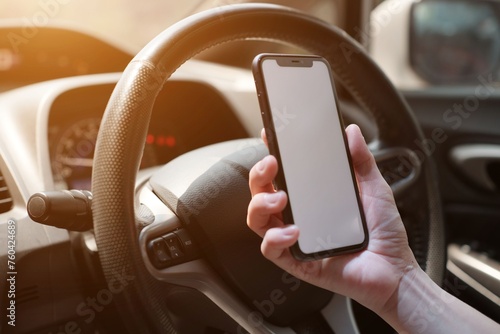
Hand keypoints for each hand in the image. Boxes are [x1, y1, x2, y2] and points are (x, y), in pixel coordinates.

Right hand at [247, 124, 416, 313]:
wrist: (395, 270)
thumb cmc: (383, 232)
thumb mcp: (374, 189)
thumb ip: (362, 161)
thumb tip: (351, 132)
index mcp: (311, 198)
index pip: (282, 175)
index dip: (270, 155)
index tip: (270, 136)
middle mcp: (298, 216)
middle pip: (261, 193)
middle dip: (258, 176)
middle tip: (271, 165)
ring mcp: (295, 239)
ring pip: (258, 220)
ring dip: (260, 205)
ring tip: (280, 199)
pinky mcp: (297, 261)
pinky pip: (271, 249)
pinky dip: (276, 238)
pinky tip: (294, 232)